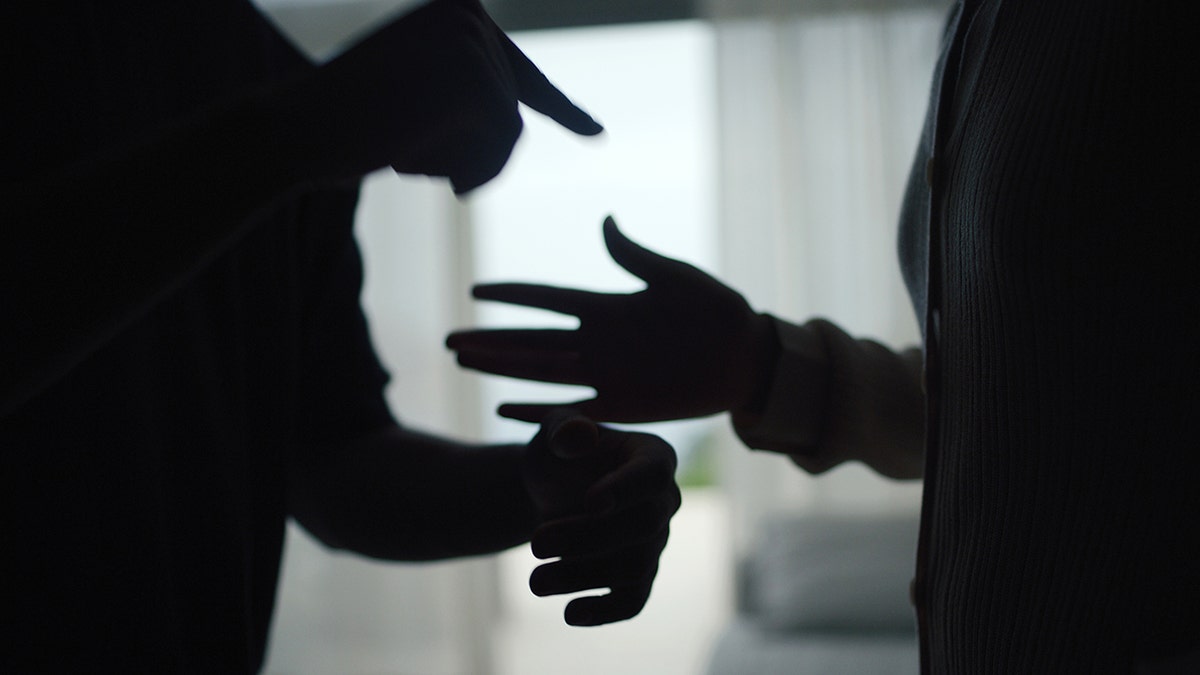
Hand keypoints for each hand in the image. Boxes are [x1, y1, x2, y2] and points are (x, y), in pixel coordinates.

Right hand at [308, 0, 601, 191]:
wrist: (294, 128)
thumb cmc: (346, 122)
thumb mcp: (414, 95)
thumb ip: (462, 95)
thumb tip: (512, 116)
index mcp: (454, 9)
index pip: (518, 72)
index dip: (561, 109)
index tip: (595, 134)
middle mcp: (469, 13)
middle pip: (510, 109)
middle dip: (473, 150)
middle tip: (403, 149)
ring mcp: (472, 42)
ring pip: (508, 132)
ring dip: (464, 161)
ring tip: (402, 151)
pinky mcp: (473, 78)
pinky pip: (500, 146)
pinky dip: (467, 169)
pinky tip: (410, 159)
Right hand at [447, 216, 779, 422]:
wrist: (748, 357)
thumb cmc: (718, 310)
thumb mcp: (676, 277)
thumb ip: (635, 257)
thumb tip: (605, 222)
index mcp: (608, 306)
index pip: (547, 299)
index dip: (511, 295)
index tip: (475, 290)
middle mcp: (598, 341)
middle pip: (531, 340)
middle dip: (491, 339)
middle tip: (449, 340)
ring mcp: (607, 374)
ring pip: (541, 372)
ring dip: (502, 370)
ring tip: (464, 364)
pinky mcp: (623, 405)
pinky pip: (574, 409)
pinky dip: (540, 412)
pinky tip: (504, 411)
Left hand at [523, 408, 679, 625]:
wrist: (552, 490)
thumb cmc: (559, 453)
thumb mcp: (553, 430)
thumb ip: (563, 427)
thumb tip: (576, 436)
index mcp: (653, 455)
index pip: (653, 474)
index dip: (626, 489)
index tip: (590, 501)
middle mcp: (665, 500)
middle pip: (643, 526)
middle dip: (588, 538)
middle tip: (535, 544)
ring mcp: (656, 541)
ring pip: (635, 567)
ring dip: (583, 576)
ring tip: (534, 581)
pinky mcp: (640, 576)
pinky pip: (633, 600)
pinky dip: (604, 610)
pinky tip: (569, 613)